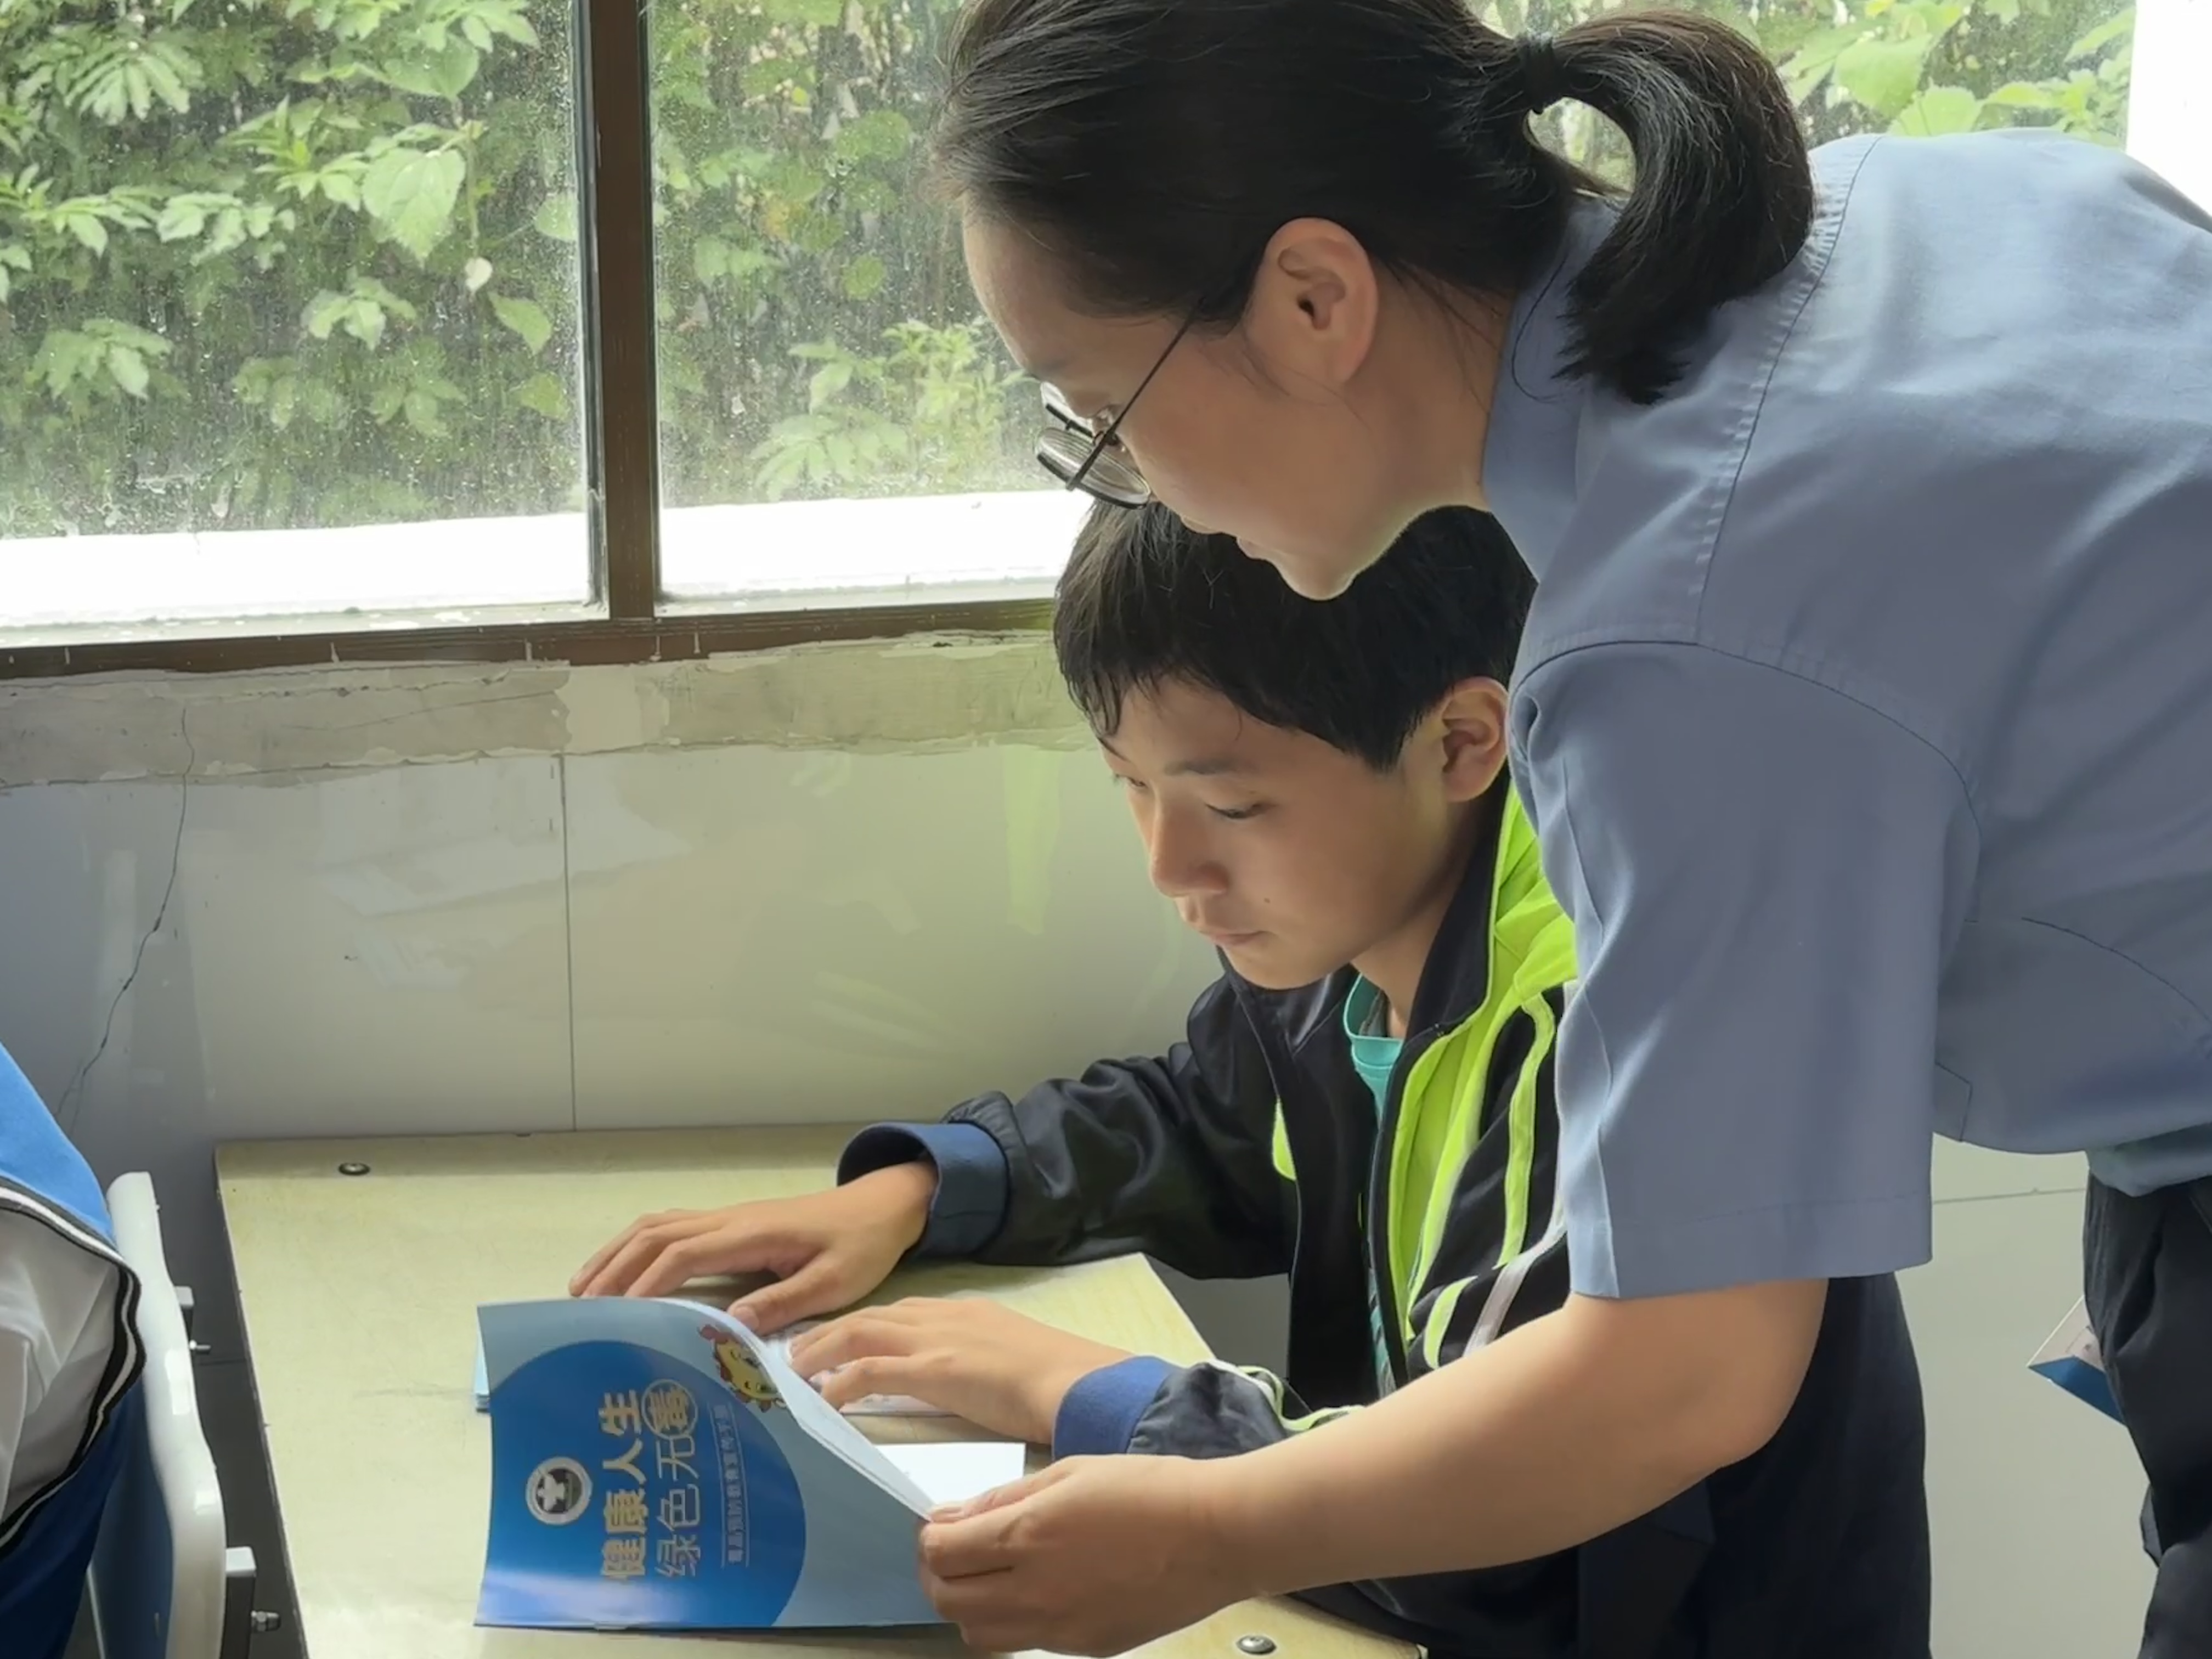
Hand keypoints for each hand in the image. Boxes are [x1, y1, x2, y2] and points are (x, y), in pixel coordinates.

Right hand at [567, 1163, 936, 1331]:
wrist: (881, 1207)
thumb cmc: (861, 1246)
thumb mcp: (835, 1282)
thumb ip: (785, 1302)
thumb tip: (731, 1324)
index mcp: (751, 1233)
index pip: (682, 1254)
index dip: (645, 1284)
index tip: (616, 1317)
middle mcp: (730, 1219)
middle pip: (655, 1235)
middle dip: (613, 1268)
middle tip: (579, 1310)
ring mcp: (728, 1216)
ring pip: (657, 1225)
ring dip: (617, 1253)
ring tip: (583, 1289)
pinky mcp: (732, 1223)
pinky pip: (672, 1226)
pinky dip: (638, 1245)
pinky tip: (624, 1269)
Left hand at [786, 1297, 1132, 1443]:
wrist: (1075, 1381)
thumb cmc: (1055, 1379)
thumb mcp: (1010, 1354)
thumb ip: (980, 1360)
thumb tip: (965, 1379)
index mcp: (963, 1312)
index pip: (899, 1311)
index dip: (862, 1324)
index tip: (837, 1340)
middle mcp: (943, 1317)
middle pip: (870, 1316)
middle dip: (829, 1331)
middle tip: (797, 1353)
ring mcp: (936, 1340)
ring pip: (860, 1333)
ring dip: (822, 1350)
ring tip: (795, 1372)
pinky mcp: (933, 1369)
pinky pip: (870, 1370)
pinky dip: (840, 1382)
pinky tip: (823, 1400)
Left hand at [918, 1456, 1252, 1654]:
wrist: (1216, 1536)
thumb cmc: (1148, 1489)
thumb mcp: (1070, 1471)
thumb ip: (1004, 1498)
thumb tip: (952, 1517)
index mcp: (1029, 1535)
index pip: (941, 1553)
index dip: (928, 1538)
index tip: (938, 1524)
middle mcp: (1035, 1591)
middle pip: (947, 1601)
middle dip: (937, 1574)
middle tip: (951, 1552)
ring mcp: (1059, 1628)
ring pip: (978, 1636)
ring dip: (967, 1606)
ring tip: (987, 1577)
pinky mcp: (1084, 1648)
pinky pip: (1025, 1644)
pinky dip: (1012, 1622)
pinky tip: (1035, 1591)